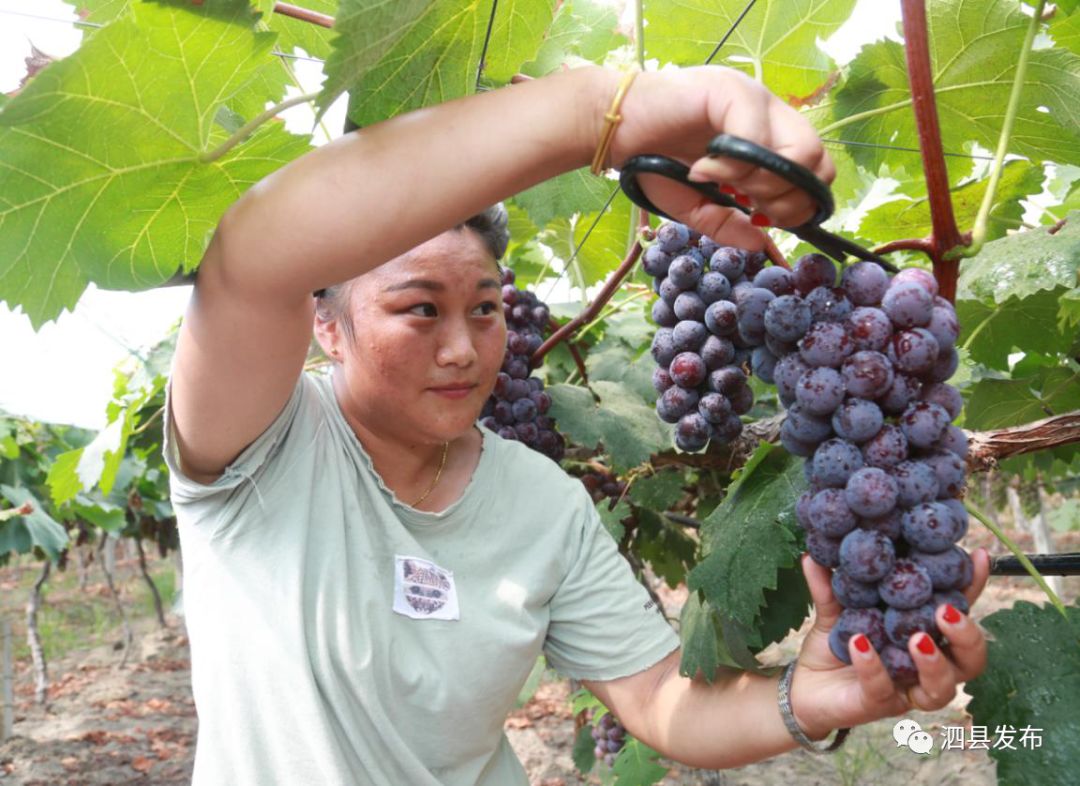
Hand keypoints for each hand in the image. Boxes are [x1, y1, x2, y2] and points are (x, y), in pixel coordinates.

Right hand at [607, 66, 834, 248]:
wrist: (614, 133)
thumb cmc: (653, 162)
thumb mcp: (695, 206)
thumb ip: (728, 225)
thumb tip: (760, 243)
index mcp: (770, 137)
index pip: (816, 173)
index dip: (797, 205)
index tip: (758, 216)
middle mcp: (771, 115)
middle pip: (820, 163)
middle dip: (789, 200)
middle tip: (750, 208)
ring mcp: (755, 98)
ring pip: (801, 150)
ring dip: (766, 183)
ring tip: (726, 187)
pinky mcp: (731, 91)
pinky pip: (756, 139)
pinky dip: (731, 167)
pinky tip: (702, 170)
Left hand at [787, 549, 990, 738]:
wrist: (801, 687)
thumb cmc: (832, 648)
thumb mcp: (834, 610)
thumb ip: (831, 584)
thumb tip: (813, 553)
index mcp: (922, 633)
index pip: (958, 610)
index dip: (973, 586)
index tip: (979, 555)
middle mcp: (925, 666)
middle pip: (971, 660)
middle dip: (968, 636)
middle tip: (947, 610)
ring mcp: (905, 689)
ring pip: (942, 688)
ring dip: (934, 663)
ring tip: (917, 638)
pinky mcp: (877, 704)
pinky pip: (882, 689)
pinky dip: (873, 666)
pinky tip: (860, 644)